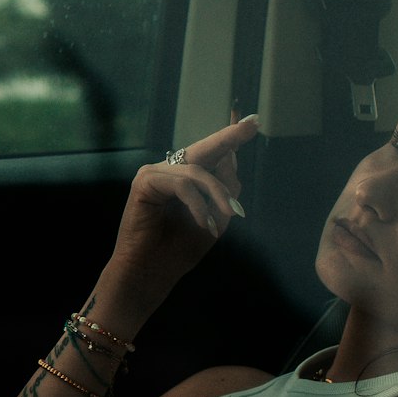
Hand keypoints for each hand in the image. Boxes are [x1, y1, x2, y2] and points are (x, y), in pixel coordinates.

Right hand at [105, 117, 259, 318]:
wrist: (151, 274)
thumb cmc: (179, 250)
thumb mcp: (215, 219)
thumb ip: (225, 191)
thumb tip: (233, 159)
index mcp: (185, 179)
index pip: (212, 155)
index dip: (231, 139)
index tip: (253, 122)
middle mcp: (169, 171)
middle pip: (205, 149)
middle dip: (230, 137)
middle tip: (252, 124)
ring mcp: (155, 173)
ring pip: (198, 172)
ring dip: (218, 195)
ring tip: (229, 216)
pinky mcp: (144, 181)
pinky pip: (183, 184)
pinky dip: (199, 205)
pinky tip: (205, 224)